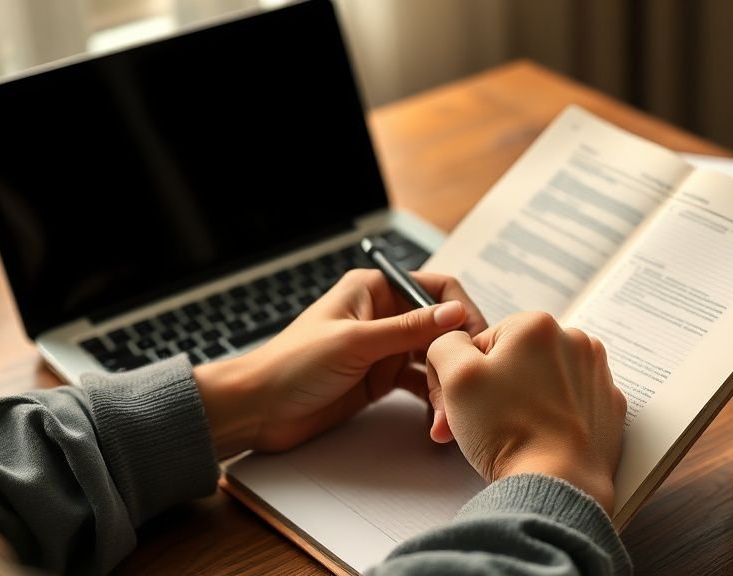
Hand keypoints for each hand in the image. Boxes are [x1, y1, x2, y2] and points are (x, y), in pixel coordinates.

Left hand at [195, 269, 486, 457]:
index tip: (475, 341)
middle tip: (463, 385)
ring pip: (432, 359)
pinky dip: (431, 400)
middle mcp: (383, 314)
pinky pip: (419, 384)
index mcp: (375, 290)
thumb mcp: (355, 343)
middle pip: (440, 327)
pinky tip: (437, 418)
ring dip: (444, 383)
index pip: (436, 289)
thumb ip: (408, 329)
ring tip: (447, 413)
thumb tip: (455, 314)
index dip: (461, 312)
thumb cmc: (292, 364)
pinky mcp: (380, 379)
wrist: (257, 409)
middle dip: (454, 356)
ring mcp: (383, 348)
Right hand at [426, 311, 626, 509]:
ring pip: (542, 379)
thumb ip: (446, 345)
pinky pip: (569, 401)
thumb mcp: (456, 377)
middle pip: (515, 359)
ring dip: (523, 400)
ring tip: (513, 431)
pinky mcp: (609, 405)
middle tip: (483, 421)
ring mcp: (597, 373)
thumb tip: (455, 343)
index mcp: (536, 325)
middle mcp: (575, 341)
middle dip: (495, 387)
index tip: (466, 401)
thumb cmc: (507, 431)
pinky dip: (553, 415)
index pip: (484, 341)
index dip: (467, 374)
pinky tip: (540, 436)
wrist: (558, 484)